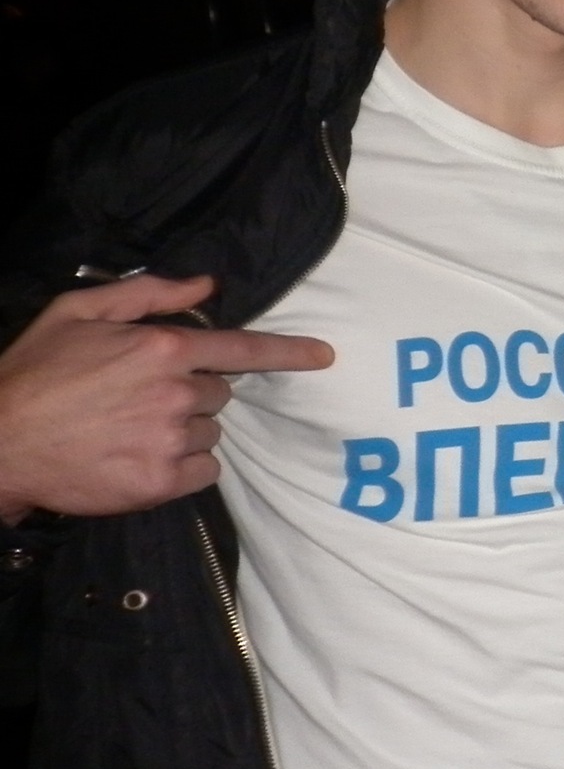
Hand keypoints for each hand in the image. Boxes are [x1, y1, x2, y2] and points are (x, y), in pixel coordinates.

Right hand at [0, 275, 333, 522]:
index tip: (324, 356)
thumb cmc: (34, 372)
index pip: (244, 348)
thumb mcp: (78, 312)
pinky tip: (140, 456)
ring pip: (210, 432)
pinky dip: (182, 466)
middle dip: (191, 393)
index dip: (288, 352)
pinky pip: (204, 471)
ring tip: (130, 429)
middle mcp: (176, 393)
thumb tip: (207, 285)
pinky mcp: (161, 483)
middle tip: (139, 399)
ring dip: (184, 431)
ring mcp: (171, 440)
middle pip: (220, 393)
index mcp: (163, 348)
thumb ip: (148, 294)